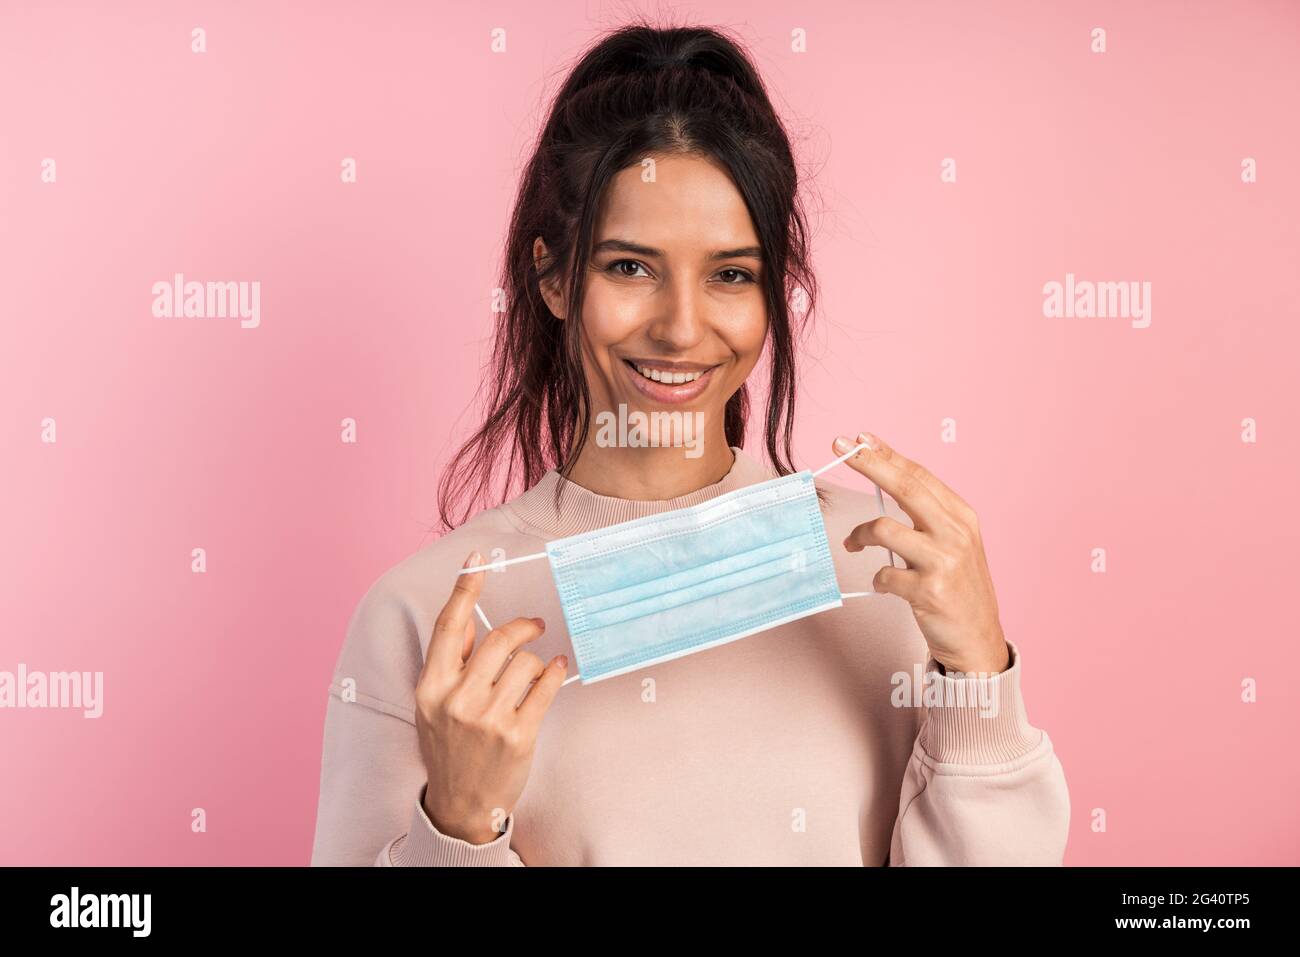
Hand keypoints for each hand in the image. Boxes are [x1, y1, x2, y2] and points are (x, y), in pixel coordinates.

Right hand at [415, 551, 568, 843]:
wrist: (461, 805)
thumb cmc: (450, 748)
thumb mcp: (433, 706)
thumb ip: (451, 665)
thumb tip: (473, 623)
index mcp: (430, 688)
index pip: (448, 627)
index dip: (465, 590)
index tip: (478, 561)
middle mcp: (456, 700)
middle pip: (499, 639)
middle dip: (523, 627)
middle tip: (536, 625)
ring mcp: (487, 719)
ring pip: (525, 662)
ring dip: (536, 660)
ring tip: (535, 671)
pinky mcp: (517, 735)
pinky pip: (545, 686)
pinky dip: (555, 672)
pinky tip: (556, 669)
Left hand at [834, 433, 1010, 675]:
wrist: (978, 640)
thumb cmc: (957, 588)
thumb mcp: (953, 544)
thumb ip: (926, 515)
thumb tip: (884, 481)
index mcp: (961, 516)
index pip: (918, 475)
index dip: (887, 454)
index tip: (860, 437)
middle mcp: (956, 533)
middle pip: (905, 487)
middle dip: (869, 463)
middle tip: (840, 447)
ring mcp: (944, 561)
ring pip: (884, 529)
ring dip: (859, 535)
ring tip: (852, 544)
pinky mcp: (931, 590)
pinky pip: (885, 575)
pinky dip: (877, 579)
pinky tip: (884, 585)